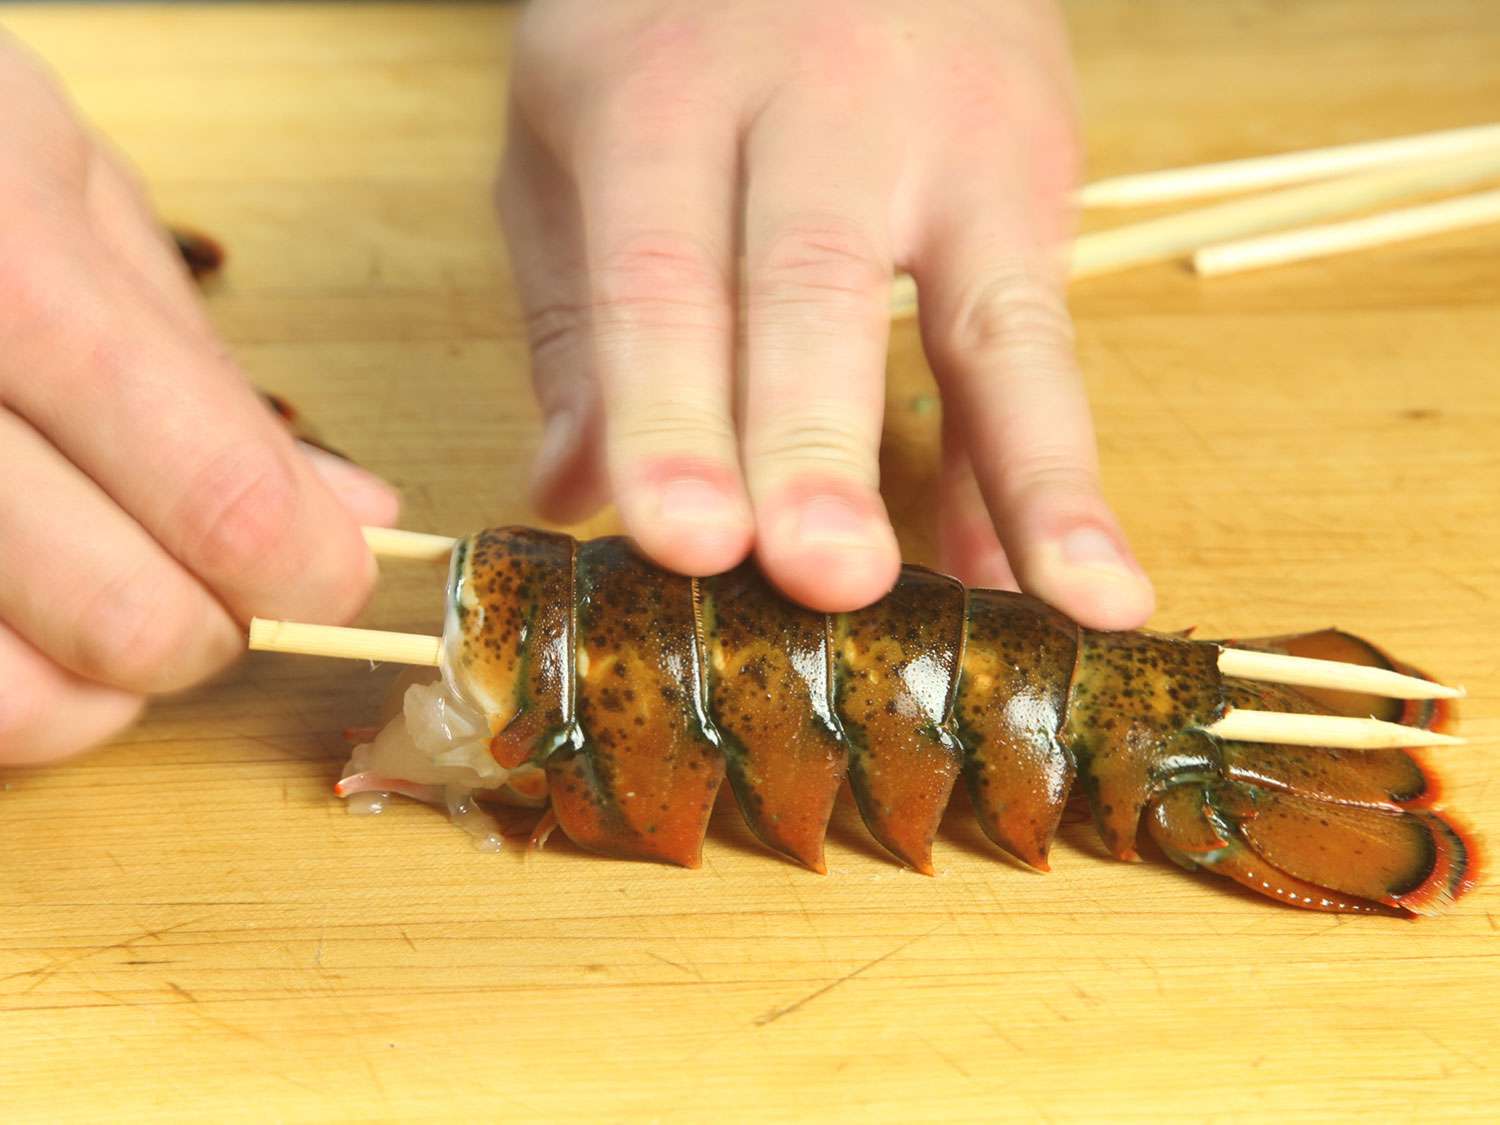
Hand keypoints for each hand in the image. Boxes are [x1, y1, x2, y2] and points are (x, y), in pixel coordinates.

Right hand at [0, 35, 398, 764]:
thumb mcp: (71, 192)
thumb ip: (206, 367)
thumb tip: (354, 517)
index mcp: (14, 277)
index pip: (225, 499)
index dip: (315, 572)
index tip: (334, 575)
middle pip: (129, 622)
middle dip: (217, 630)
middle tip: (220, 582)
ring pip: (18, 703)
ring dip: (106, 685)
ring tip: (112, 598)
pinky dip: (16, 688)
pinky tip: (26, 613)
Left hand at [500, 0, 1153, 625]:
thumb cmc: (678, 29)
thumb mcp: (574, 130)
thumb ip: (574, 312)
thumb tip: (568, 490)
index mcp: (664, 94)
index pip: (661, 271)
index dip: (671, 409)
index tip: (681, 538)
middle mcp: (817, 104)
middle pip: (817, 287)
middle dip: (820, 442)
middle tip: (827, 577)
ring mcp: (950, 135)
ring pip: (990, 316)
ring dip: (1027, 470)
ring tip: (1067, 602)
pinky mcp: (1035, 170)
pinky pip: (1047, 337)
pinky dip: (1055, 463)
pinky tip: (1074, 575)